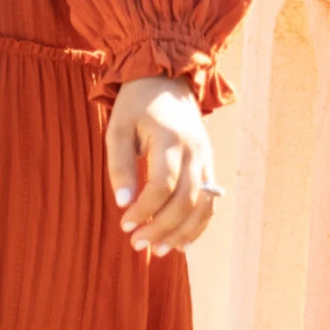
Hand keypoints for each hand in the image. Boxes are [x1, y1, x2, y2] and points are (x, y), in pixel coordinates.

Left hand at [105, 74, 218, 257]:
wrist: (166, 79)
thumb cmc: (135, 106)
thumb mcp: (117, 129)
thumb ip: (120, 166)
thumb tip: (123, 203)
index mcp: (170, 138)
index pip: (162, 184)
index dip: (144, 209)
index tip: (124, 223)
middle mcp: (194, 150)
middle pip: (185, 199)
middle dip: (162, 227)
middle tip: (136, 243)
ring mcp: (206, 157)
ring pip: (203, 205)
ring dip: (183, 232)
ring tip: (160, 250)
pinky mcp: (209, 163)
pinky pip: (211, 200)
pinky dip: (199, 224)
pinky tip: (182, 242)